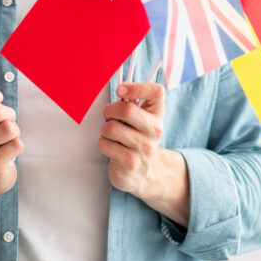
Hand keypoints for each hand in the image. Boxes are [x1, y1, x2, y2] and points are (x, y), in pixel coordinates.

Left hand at [98, 81, 189, 225]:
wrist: (143, 173)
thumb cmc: (136, 139)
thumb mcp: (140, 119)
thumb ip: (132, 103)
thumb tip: (121, 88)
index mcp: (157, 114)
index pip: (157, 91)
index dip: (137, 86)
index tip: (121, 90)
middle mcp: (155, 130)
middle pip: (126, 109)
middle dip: (109, 111)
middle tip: (109, 116)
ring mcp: (144, 148)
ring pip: (111, 128)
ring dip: (104, 129)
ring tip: (111, 135)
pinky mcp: (131, 162)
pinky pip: (105, 144)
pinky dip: (103, 143)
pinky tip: (112, 148)